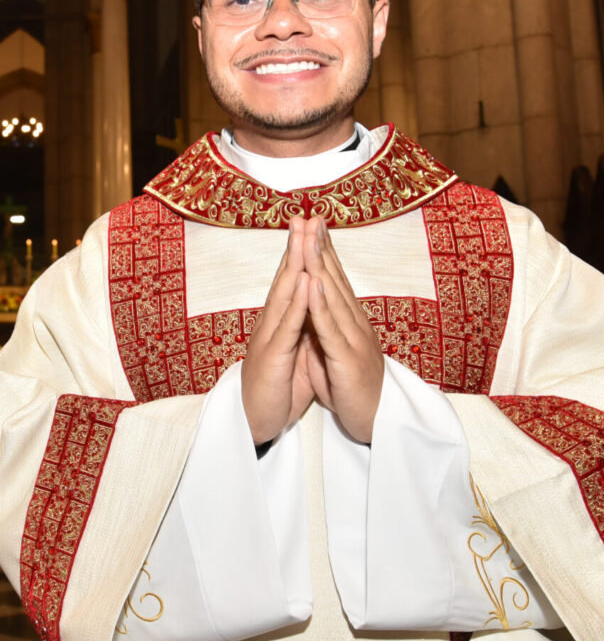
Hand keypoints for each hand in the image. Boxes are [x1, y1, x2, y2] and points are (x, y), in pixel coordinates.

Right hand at [241, 218, 314, 443]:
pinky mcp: (271, 358)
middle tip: (305, 215)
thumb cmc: (276, 391)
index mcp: (280, 324)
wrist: (255, 425)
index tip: (311, 227)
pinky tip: (307, 281)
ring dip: (295, 263)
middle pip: (285, 279)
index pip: (292, 283)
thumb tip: (312, 311)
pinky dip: (298, 302)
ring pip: (284, 295)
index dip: (301, 254)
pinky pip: (287, 327)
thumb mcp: (294, 355)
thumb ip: (302, 331)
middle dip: (296, 246)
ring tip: (304, 234)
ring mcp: (268, 339)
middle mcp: (271, 325)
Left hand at [301, 217, 383, 442]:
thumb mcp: (336, 355)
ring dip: (319, 265)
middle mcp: (356, 324)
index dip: (324, 251)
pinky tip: (312, 282)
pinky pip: (330, 328)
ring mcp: (354, 340)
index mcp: (351, 322)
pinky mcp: (348, 359)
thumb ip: (327, 331)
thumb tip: (317, 309)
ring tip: (308, 237)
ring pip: (333, 296)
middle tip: (311, 216)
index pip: (335, 281)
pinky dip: (320, 304)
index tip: (313, 225)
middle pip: (335, 279)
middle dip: (321, 246)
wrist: (379, 425)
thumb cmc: (355, 393)